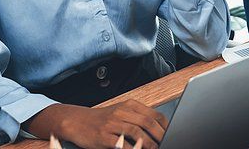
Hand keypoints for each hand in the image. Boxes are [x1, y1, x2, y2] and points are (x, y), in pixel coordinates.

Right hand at [28, 101, 167, 148]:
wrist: (76, 121)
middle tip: (167, 143)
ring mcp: (112, 124)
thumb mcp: (121, 112)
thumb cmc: (101, 119)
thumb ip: (138, 118)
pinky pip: (121, 144)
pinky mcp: (103, 136)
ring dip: (149, 144)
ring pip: (137, 133)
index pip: (154, 114)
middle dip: (161, 135)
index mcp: (129, 105)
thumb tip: (158, 129)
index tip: (173, 133)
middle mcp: (122, 112)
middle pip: (147, 123)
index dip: (165, 126)